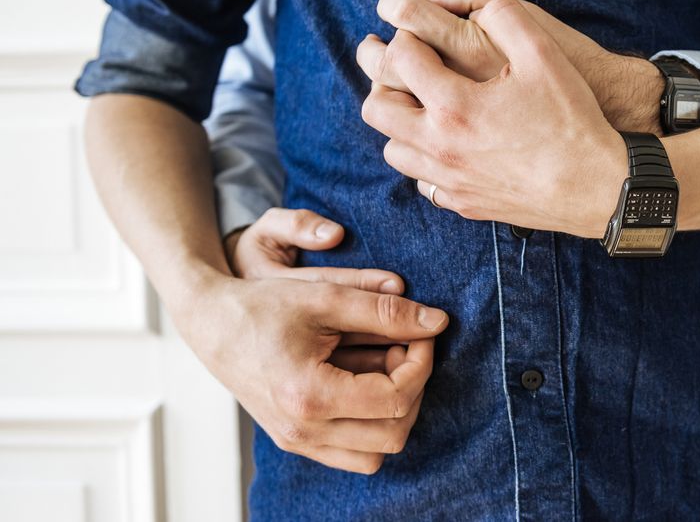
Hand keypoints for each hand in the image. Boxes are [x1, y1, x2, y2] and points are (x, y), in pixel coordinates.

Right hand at [183, 208, 449, 474]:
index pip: (396, 398)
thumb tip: (438, 323)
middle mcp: (303, 430)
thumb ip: (386, 312)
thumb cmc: (262, 305)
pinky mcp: (294, 439)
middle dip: (413, 388)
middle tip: (406, 348)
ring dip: (394, 413)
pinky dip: (371, 425)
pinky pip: (351, 454)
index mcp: (310, 396)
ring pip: (375, 454)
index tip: (420, 332)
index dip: (422, 363)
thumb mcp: (327, 298)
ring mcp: (297, 440)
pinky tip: (366, 383)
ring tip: (387, 367)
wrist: (210, 322)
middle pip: (394, 434)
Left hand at [357, 0, 627, 237]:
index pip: (400, 58)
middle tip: (394, 62)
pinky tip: (445, 144)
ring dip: (399, 122)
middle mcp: (441, 145)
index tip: (415, 30)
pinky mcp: (462, 202)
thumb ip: (502, 15)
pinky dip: (423, 159)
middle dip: (380, 78)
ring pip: (392, 149)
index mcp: (455, 104)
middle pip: (378, 108)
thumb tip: (466, 2)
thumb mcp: (544, 54)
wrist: (597, 186)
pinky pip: (421, 181)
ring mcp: (449, 179)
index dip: (403, 35)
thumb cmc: (572, 119)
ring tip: (420, 104)